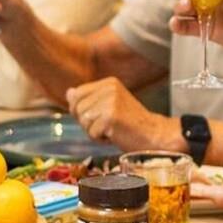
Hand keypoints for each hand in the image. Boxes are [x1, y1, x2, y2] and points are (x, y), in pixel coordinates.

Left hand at [66, 77, 180, 151]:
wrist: (154, 135)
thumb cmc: (131, 123)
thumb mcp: (109, 105)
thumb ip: (89, 99)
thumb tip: (69, 93)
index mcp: (108, 83)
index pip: (76, 94)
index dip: (81, 111)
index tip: (99, 117)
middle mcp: (109, 88)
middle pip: (77, 108)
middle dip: (87, 122)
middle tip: (107, 125)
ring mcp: (110, 102)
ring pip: (83, 121)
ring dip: (94, 131)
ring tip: (111, 130)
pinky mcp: (111, 117)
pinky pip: (91, 133)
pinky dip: (100, 139)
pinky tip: (115, 135)